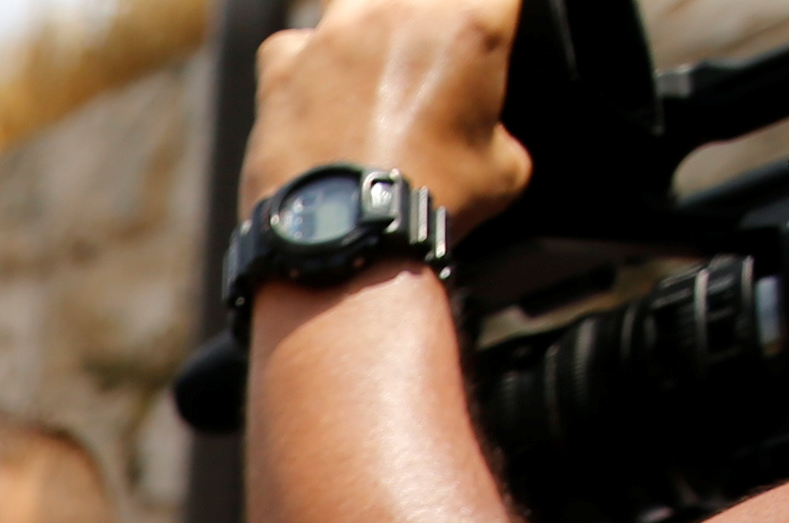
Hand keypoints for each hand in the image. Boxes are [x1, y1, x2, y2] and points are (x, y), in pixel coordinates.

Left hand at [246, 0, 531, 224]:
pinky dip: (300, 66)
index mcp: (470, 22)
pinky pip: (290, 45)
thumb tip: (485, 140)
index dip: (484, 22)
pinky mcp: (283, 65)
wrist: (353, 234)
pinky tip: (311, 97)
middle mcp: (400, 10)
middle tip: (422, 69)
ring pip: (353, 4)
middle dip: (421, 26)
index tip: (476, 48)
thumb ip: (496, 130)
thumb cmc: (433, 202)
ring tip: (369, 79)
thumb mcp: (505, 170)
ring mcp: (336, 32)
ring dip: (364, 31)